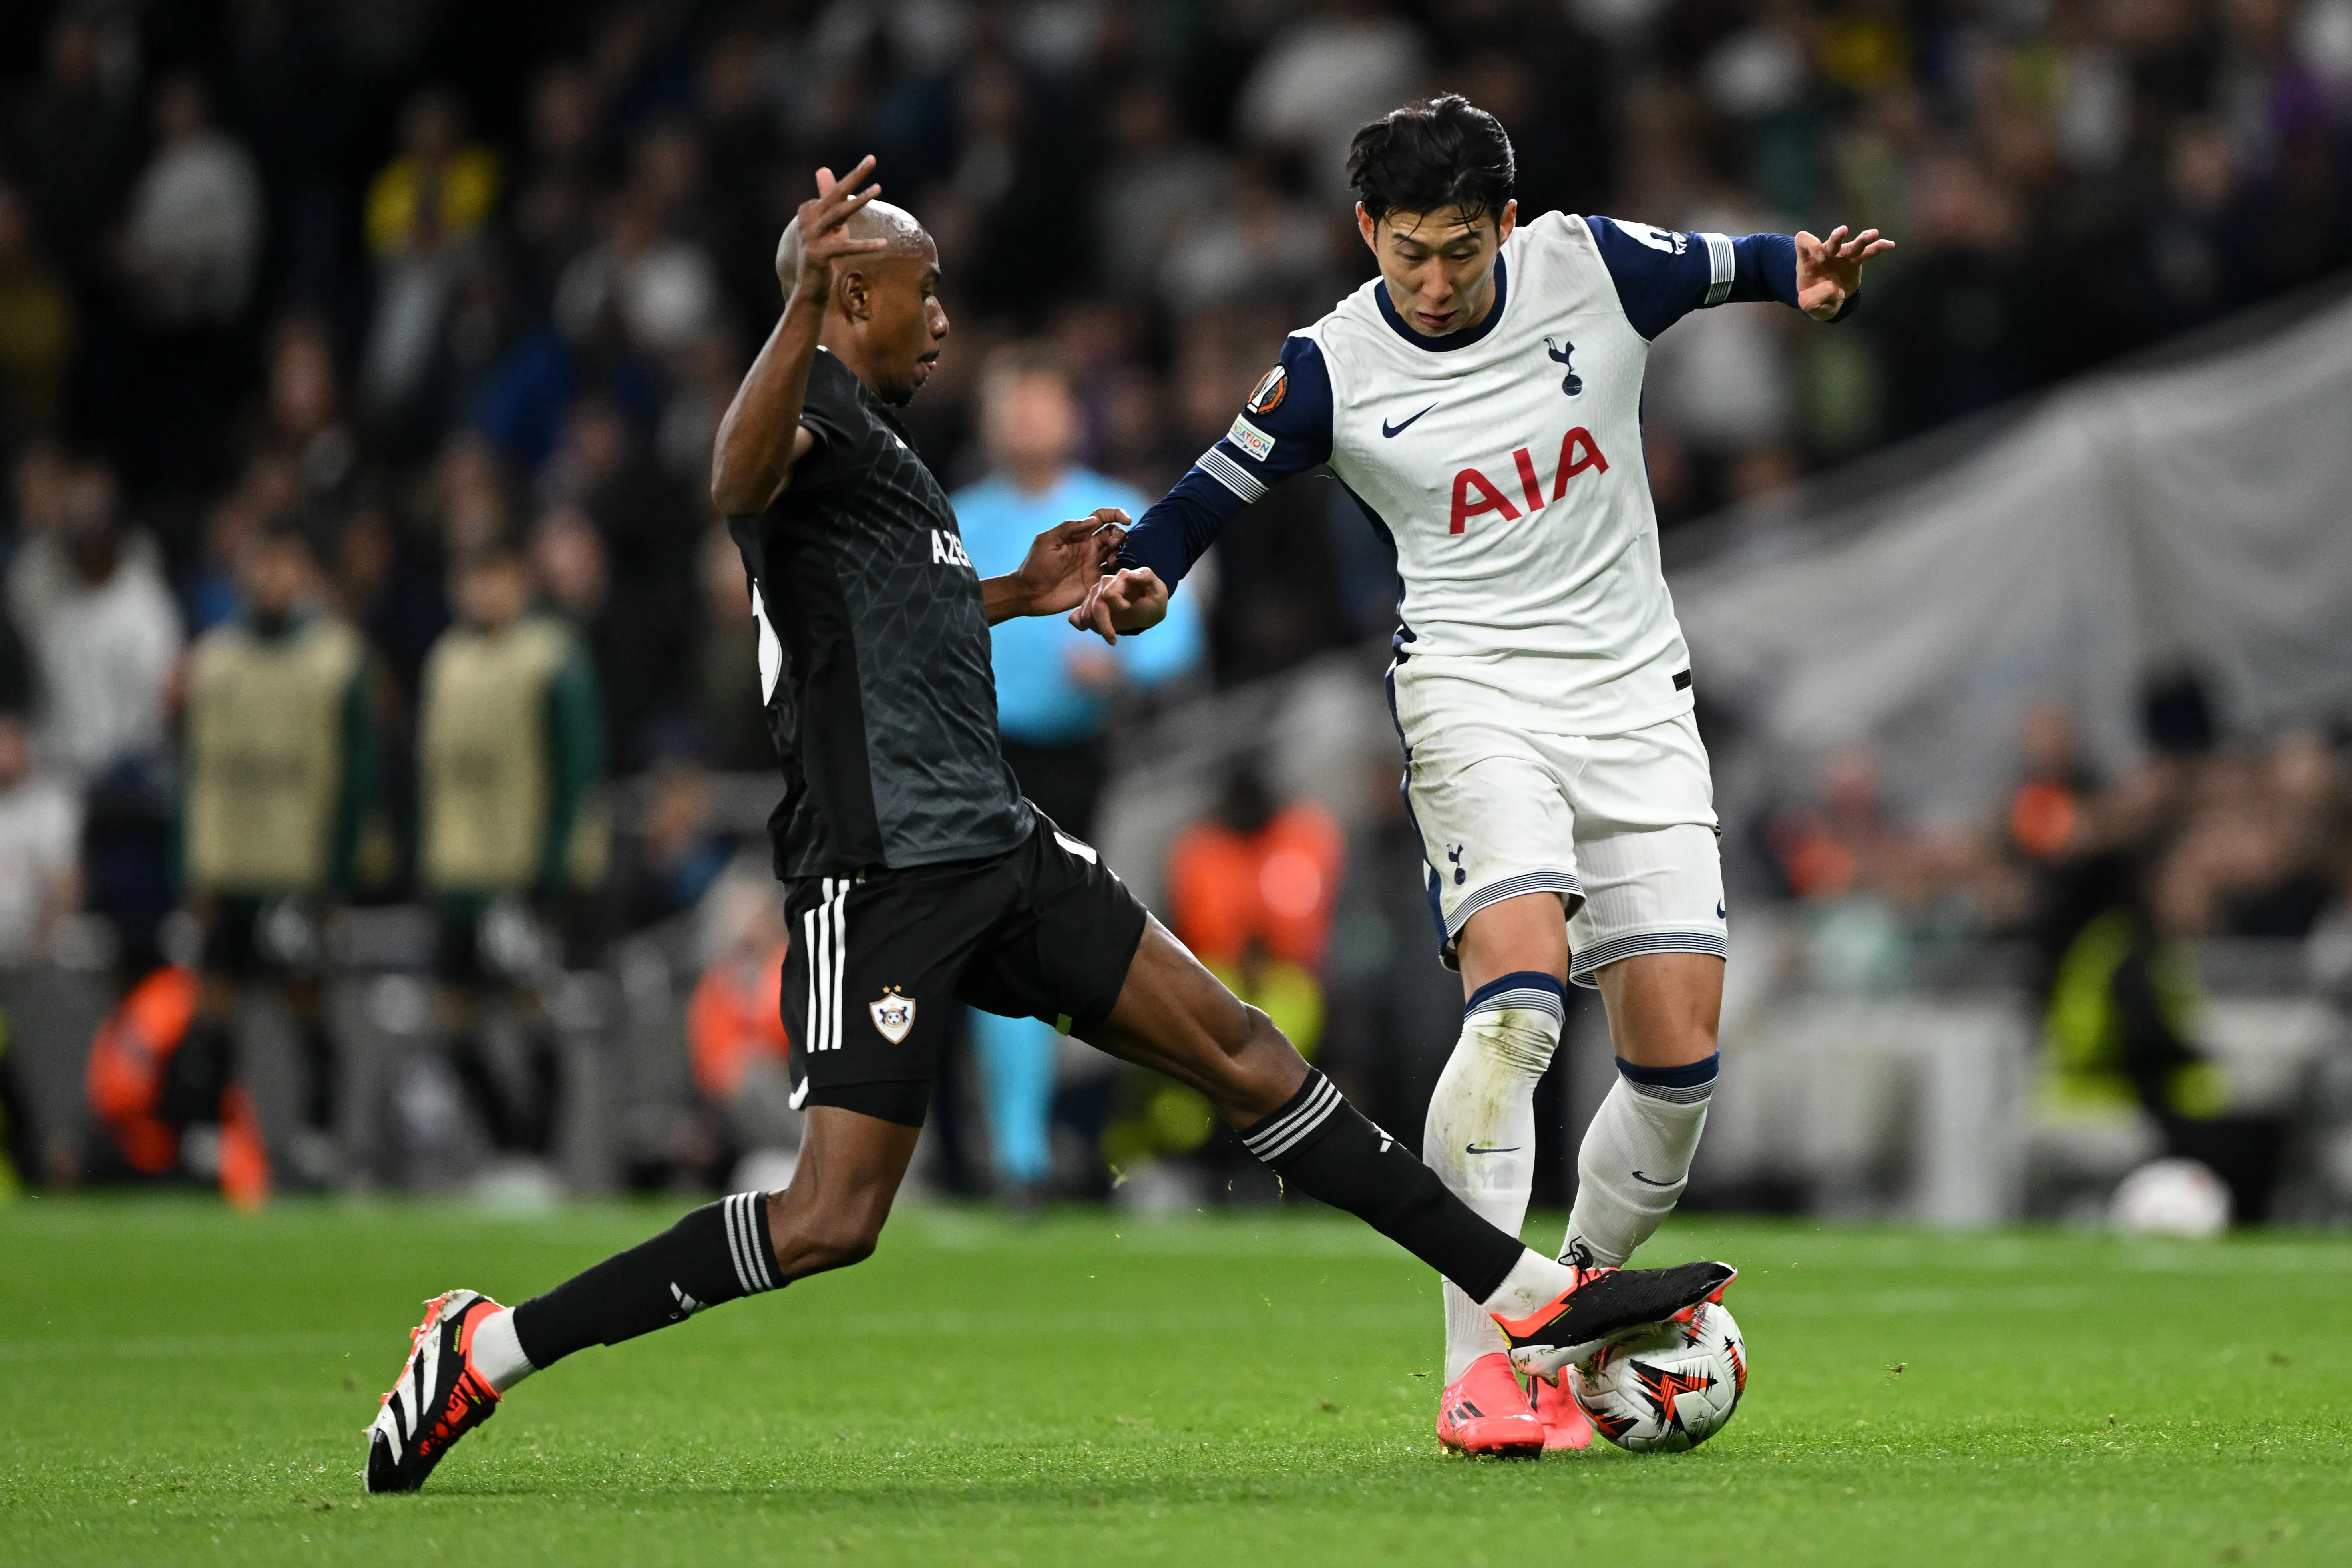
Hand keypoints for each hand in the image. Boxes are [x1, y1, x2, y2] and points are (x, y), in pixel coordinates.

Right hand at [777, 157, 886, 306]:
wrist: (810, 288)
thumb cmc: (824, 254)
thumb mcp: (830, 224)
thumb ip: (828, 198)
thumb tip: (824, 169)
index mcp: (809, 210)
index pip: (836, 193)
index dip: (854, 180)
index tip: (870, 162)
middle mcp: (807, 219)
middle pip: (835, 194)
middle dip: (855, 175)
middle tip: (872, 159)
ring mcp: (810, 237)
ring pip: (838, 214)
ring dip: (859, 200)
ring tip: (878, 188)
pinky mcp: (818, 255)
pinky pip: (845, 248)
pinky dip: (865, 246)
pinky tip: (884, 244)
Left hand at [1011, 508, 1128, 617]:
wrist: (1029, 593)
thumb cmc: (1035, 565)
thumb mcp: (1047, 540)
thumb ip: (1069, 527)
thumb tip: (1093, 520)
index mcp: (1079, 535)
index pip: (1102, 518)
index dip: (1116, 514)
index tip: (1126, 519)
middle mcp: (1089, 548)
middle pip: (1114, 535)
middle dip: (1120, 536)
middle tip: (1112, 545)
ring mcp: (1093, 565)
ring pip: (1117, 553)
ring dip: (1121, 553)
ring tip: (1111, 562)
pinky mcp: (1094, 582)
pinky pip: (1113, 575)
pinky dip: (1120, 571)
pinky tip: (1115, 574)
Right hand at [1069, 566, 1168, 644]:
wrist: (1148, 609)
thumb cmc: (1153, 600)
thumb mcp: (1158, 591)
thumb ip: (1147, 578)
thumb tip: (1130, 574)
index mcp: (1122, 577)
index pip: (1109, 594)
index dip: (1119, 605)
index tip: (1129, 609)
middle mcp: (1106, 583)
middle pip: (1096, 605)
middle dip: (1104, 625)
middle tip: (1114, 639)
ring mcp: (1096, 593)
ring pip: (1085, 612)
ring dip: (1094, 626)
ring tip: (1107, 635)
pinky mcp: (1090, 605)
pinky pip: (1075, 615)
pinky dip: (1079, 622)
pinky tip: (1086, 628)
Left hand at [1794, 225, 1894, 320]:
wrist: (1825, 299)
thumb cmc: (1813, 298)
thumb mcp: (1807, 304)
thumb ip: (1812, 301)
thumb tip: (1832, 290)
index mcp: (1808, 261)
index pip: (1803, 241)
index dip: (1810, 243)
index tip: (1819, 256)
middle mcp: (1825, 254)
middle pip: (1831, 241)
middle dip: (1837, 238)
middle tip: (1842, 233)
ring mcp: (1841, 256)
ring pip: (1852, 245)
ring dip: (1863, 239)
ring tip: (1873, 233)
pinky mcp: (1854, 261)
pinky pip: (1867, 253)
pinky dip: (1878, 247)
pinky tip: (1890, 245)